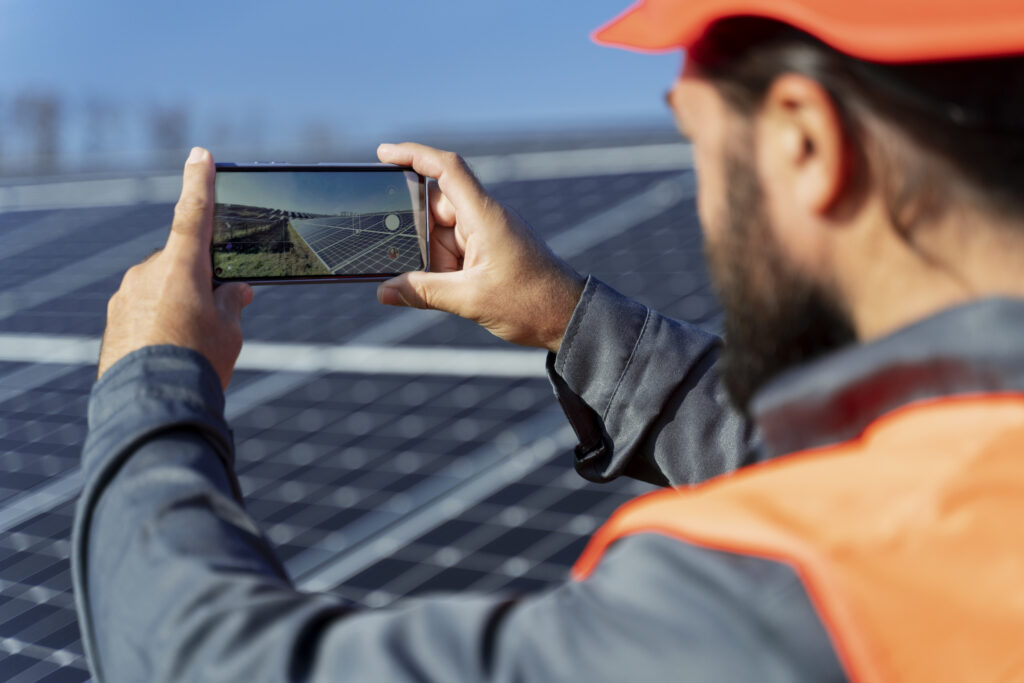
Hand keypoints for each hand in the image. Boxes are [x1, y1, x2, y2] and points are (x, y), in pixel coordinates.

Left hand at [97, 147, 252, 389]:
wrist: (151, 405)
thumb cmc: (197, 362)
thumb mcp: (229, 330)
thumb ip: (232, 302)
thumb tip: (235, 291)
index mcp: (181, 266)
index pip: (194, 213)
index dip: (200, 182)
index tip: (200, 154)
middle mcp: (148, 273)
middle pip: (183, 262)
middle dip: (203, 279)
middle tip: (224, 313)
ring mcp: (127, 296)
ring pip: (162, 287)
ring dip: (180, 304)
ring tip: (194, 345)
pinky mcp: (115, 320)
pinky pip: (143, 309)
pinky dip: (160, 322)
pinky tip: (171, 351)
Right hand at [375, 143, 584, 352]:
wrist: (567, 317)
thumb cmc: (531, 302)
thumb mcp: (471, 300)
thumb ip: (424, 293)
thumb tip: (385, 291)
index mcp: (485, 216)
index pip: (446, 169)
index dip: (413, 155)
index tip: (384, 154)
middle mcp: (485, 218)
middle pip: (435, 208)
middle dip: (415, 234)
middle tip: (398, 257)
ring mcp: (487, 234)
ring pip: (441, 234)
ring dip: (431, 259)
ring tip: (439, 285)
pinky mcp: (488, 251)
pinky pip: (454, 250)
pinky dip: (442, 267)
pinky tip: (439, 288)